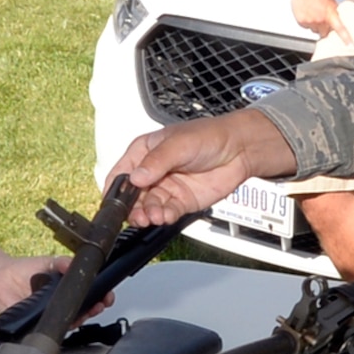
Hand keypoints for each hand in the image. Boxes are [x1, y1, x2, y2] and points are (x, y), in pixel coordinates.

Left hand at [0, 255, 111, 319]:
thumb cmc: (21, 271)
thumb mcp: (47, 262)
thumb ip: (63, 263)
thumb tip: (75, 264)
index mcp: (65, 287)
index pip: (88, 293)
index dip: (100, 294)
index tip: (106, 293)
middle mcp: (61, 302)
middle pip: (86, 308)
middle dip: (97, 306)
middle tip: (101, 302)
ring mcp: (53, 314)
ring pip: (75, 320)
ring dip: (85, 316)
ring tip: (91, 309)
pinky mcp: (43, 324)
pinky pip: (58, 328)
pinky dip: (66, 325)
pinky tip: (72, 319)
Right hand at [108, 109, 298, 225]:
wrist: (239, 149)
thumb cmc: (209, 136)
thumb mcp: (178, 144)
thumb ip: (156, 162)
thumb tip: (136, 177)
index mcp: (144, 152)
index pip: (121, 174)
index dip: (115, 190)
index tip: (115, 203)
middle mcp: (152, 172)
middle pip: (133, 196)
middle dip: (133, 208)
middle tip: (138, 215)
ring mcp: (167, 188)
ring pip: (149, 207)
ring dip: (149, 214)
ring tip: (154, 216)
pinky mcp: (181, 201)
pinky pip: (167, 213)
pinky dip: (164, 217)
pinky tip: (166, 216)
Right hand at [290, 0, 352, 42]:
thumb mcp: (331, 1)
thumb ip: (334, 13)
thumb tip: (337, 22)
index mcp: (330, 13)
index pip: (340, 28)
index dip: (345, 38)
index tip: (350, 45)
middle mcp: (320, 19)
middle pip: (323, 33)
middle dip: (324, 29)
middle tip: (322, 19)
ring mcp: (309, 21)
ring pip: (314, 30)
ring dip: (314, 25)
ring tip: (313, 12)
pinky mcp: (301, 21)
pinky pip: (305, 27)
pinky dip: (306, 21)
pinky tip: (307, 11)